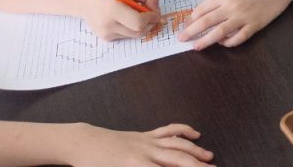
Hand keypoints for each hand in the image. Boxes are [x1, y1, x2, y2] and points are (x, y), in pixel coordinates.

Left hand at [74, 122, 213, 166]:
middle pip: (179, 159)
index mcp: (137, 166)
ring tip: (209, 157)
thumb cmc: (93, 166)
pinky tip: (195, 134)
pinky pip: (169, 130)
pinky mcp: (145, 134)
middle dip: (197, 165)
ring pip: (178, 144)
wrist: (84, 144)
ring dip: (196, 150)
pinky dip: (184, 131)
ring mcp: (148, 141)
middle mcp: (147, 152)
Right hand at [80, 0, 160, 40]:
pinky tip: (124, 18)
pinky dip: (131, 28)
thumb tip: (157, 10)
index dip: (151, 18)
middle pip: (139, 32)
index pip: (139, 22)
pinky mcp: (105, 38)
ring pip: (134, 35)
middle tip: (150, 13)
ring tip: (135, 13)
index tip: (155, 12)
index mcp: (113, 10)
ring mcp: (106, 34)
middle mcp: (108, 25)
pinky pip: (126, 35)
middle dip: (150, 23)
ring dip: (141, 26)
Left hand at [178, 0, 289, 49]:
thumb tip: (208, 12)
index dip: (191, 18)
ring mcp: (243, 17)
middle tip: (181, 38)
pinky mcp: (254, 26)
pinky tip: (223, 43)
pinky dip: (228, 43)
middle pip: (206, 22)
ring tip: (195, 46)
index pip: (202, 9)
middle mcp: (232, 6)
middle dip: (190, 31)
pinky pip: (237, 39)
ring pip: (218, 33)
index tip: (185, 24)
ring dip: (205, 41)